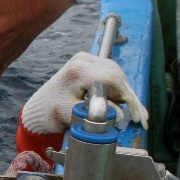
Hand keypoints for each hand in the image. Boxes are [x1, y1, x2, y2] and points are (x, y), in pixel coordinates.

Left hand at [22, 51, 149, 133]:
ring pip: (117, 75)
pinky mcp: (89, 65)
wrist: (39, 108)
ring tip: (135, 115)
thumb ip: (96, 112)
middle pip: (118, 76)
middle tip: (141, 119)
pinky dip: (119, 90)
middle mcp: (84, 60)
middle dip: (131, 98)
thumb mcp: (71, 114)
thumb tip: (121, 115)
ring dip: (127, 95)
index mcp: (79, 69)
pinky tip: (125, 105)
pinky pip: (111, 75)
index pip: (113, 80)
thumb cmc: (50, 112)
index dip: (130, 99)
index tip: (137, 117)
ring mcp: (86, 60)